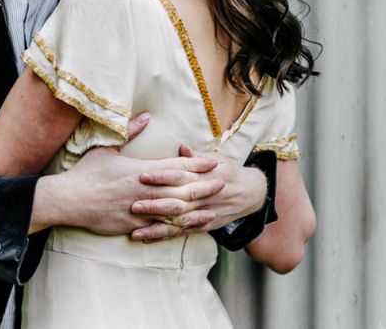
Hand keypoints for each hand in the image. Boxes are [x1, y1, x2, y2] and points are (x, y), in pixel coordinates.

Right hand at [30, 144, 222, 236]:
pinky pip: (160, 228)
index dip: (195, 164)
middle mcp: (144, 190)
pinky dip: (176, 228)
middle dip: (204, 187)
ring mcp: (140, 210)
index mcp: (140, 170)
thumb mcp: (107, 147)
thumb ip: (130, 131)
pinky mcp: (133, 225)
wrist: (71, 199)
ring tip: (213, 208)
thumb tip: (145, 117)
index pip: (175, 167)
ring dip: (196, 209)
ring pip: (174, 212)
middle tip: (222, 184)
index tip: (212, 162)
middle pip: (181, 190)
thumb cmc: (87, 172)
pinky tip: (187, 228)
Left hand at [130, 144, 266, 240]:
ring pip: (178, 221)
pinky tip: (149, 238)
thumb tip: (182, 147)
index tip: (143, 175)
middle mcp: (203, 196)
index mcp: (203, 176)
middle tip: (134, 206)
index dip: (162, 176)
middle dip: (155, 205)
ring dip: (158, 227)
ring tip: (137, 231)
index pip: (179, 175)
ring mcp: (204, 213)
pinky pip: (184, 232)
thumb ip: (196, 156)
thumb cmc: (228, 170)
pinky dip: (167, 236)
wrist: (252, 192)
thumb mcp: (216, 158)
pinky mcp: (205, 225)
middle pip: (177, 201)